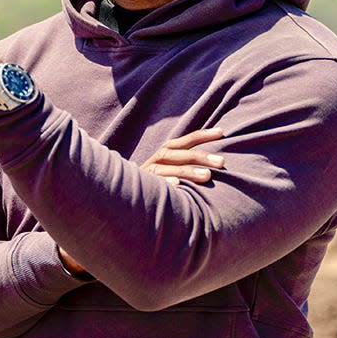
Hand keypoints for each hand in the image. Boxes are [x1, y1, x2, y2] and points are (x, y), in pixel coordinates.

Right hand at [57, 128, 224, 275]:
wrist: (113, 205)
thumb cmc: (147, 193)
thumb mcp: (163, 177)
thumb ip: (181, 171)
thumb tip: (212, 169)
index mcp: (158, 158)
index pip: (181, 142)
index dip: (201, 136)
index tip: (223, 132)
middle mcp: (151, 164)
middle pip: (174, 154)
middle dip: (199, 156)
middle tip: (222, 162)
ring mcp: (143, 177)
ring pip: (165, 169)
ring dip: (187, 171)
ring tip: (208, 177)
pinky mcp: (136, 191)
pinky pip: (151, 188)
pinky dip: (164, 185)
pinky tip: (177, 188)